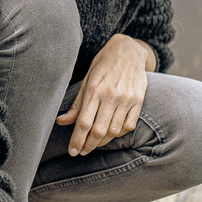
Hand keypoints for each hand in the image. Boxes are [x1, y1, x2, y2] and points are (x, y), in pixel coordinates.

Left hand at [55, 34, 152, 155]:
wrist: (128, 50)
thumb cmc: (103, 65)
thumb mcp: (87, 80)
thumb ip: (77, 104)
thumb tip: (62, 122)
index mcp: (94, 90)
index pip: (84, 122)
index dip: (77, 140)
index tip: (73, 151)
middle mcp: (111, 96)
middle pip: (98, 130)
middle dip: (88, 145)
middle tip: (82, 151)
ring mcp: (127, 99)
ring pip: (114, 131)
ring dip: (102, 142)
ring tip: (94, 144)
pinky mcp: (139, 100)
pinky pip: (129, 125)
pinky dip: (119, 134)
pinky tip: (111, 134)